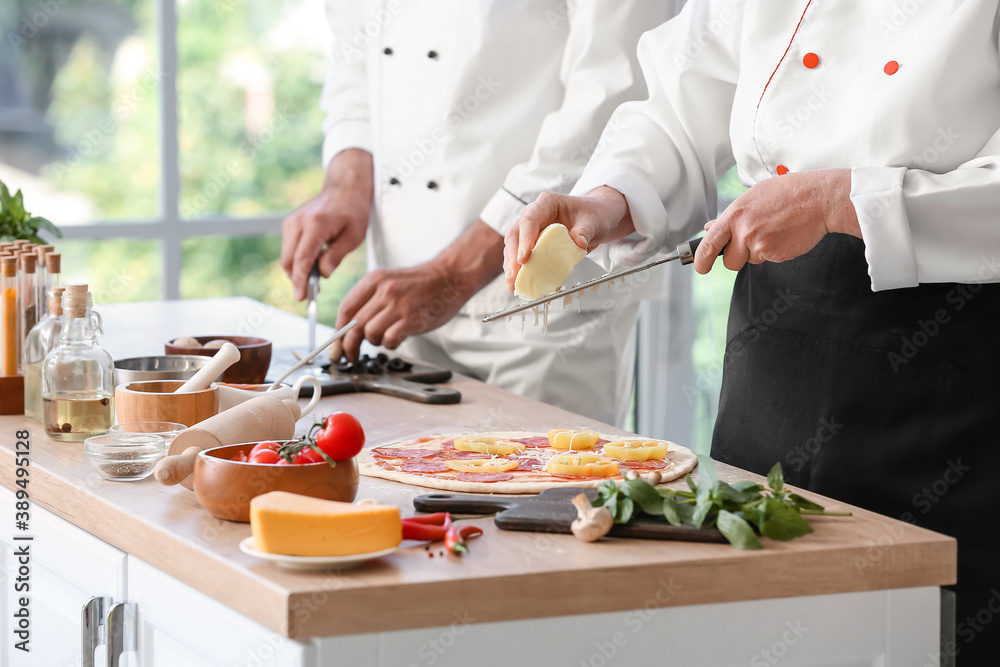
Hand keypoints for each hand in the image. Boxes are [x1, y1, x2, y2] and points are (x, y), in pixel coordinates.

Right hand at [280, 149, 373, 300]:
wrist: (344, 189)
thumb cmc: (353, 211)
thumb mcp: (353, 236)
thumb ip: (336, 256)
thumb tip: (323, 274)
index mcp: (316, 224)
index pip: (302, 259)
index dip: (301, 281)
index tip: (301, 297)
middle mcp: (298, 222)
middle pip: (288, 260)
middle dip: (297, 279)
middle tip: (310, 293)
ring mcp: (291, 222)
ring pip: (286, 256)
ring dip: (297, 271)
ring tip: (315, 280)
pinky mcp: (290, 224)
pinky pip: (289, 249)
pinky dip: (297, 261)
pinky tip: (312, 267)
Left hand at [336, 220, 503, 359]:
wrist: (450, 277)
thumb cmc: (420, 284)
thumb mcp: (389, 281)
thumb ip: (370, 300)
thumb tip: (349, 327)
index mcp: (374, 280)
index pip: (346, 308)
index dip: (339, 330)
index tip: (338, 343)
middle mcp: (384, 291)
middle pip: (355, 325)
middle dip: (349, 345)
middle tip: (351, 355)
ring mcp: (398, 305)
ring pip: (370, 334)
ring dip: (375, 342)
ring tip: (386, 336)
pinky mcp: (411, 320)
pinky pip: (389, 340)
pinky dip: (390, 344)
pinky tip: (397, 338)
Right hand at [503, 186, 634, 291]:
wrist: (596, 219)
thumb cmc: (593, 215)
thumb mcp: (593, 222)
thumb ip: (584, 232)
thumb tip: (577, 244)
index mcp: (547, 203)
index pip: (529, 220)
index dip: (525, 240)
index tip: (524, 258)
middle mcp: (535, 214)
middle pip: (516, 234)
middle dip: (512, 256)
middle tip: (514, 276)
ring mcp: (532, 229)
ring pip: (514, 245)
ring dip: (512, 265)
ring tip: (512, 283)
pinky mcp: (533, 242)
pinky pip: (521, 255)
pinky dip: (519, 269)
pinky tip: (518, 282)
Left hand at [694, 169, 860, 273]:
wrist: (819, 199)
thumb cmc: (788, 193)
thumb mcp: (753, 197)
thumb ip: (731, 216)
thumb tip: (710, 227)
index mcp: (735, 214)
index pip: (708, 243)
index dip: (701, 259)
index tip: (700, 266)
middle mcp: (744, 230)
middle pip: (728, 261)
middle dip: (734, 259)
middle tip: (746, 249)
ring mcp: (759, 244)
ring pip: (750, 261)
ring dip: (758, 253)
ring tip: (773, 232)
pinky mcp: (775, 254)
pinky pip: (768, 260)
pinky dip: (774, 252)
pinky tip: (783, 235)